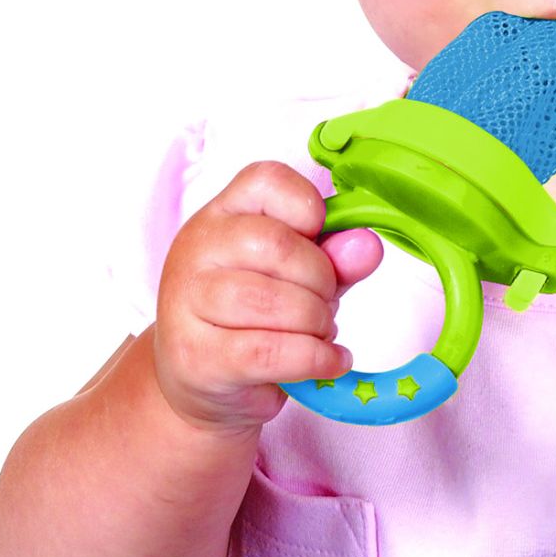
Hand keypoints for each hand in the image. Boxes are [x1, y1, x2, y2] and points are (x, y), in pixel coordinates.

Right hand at [153, 161, 382, 435]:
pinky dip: (315, 358)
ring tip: (322, 333)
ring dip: (317, 322)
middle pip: (275, 244)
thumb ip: (333, 258)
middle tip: (326, 301)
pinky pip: (269, 352)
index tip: (319, 238)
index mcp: (222, 213)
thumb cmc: (252, 315)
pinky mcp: (197, 355)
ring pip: (271, 301)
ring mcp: (189, 301)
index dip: (307, 205)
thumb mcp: (299, 276)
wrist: (198, 376)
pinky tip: (329, 360)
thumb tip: (366, 245)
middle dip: (321, 278)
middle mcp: (197, 248)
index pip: (266, 180)